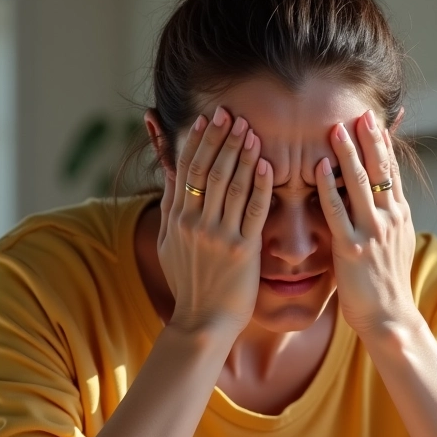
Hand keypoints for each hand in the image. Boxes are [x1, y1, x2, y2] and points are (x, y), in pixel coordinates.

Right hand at [158, 106, 272, 338]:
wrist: (202, 321)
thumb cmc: (188, 283)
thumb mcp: (169, 244)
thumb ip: (171, 207)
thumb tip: (172, 171)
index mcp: (178, 218)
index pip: (187, 170)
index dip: (198, 142)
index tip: (207, 119)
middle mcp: (195, 223)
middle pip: (209, 171)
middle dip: (221, 140)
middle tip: (232, 114)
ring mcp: (219, 236)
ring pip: (231, 186)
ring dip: (242, 155)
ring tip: (250, 130)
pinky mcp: (242, 250)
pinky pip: (253, 210)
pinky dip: (260, 185)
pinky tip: (266, 165)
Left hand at [315, 110, 418, 337]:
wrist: (389, 318)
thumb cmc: (385, 285)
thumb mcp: (393, 247)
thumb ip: (386, 222)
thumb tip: (380, 203)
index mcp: (399, 217)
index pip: (392, 173)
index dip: (384, 145)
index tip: (374, 120)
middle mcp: (390, 219)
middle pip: (381, 170)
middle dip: (370, 139)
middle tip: (359, 112)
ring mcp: (372, 232)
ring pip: (361, 184)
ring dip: (349, 153)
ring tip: (337, 128)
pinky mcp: (352, 249)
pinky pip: (338, 211)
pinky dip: (329, 187)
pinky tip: (320, 167)